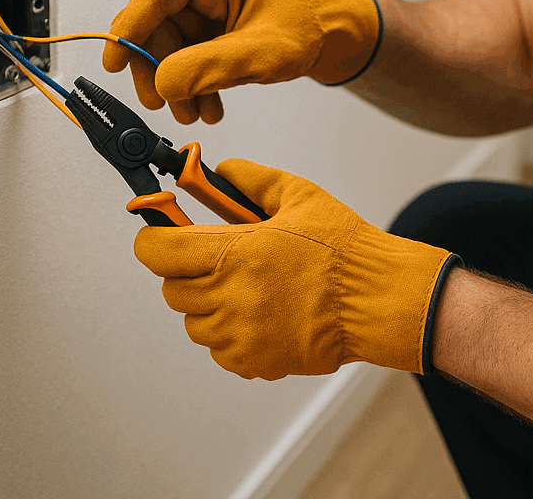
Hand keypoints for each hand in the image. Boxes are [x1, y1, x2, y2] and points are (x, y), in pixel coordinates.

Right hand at [102, 0, 381, 123]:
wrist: (335, 33)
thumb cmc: (309, 26)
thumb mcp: (263, 52)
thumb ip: (212, 67)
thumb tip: (163, 83)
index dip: (130, 27)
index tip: (115, 61)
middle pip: (156, 25)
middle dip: (158, 69)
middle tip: (162, 104)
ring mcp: (206, 9)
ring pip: (169, 47)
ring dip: (177, 85)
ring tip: (195, 115)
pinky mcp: (211, 30)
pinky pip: (186, 58)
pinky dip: (193, 85)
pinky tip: (208, 109)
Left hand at [133, 160, 455, 379]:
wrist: (377, 299)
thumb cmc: (343, 250)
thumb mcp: (300, 196)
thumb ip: (252, 180)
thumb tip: (223, 171)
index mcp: (234, 253)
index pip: (157, 251)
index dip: (155, 239)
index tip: (163, 234)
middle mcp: (229, 297)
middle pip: (172, 288)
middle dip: (189, 270)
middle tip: (220, 258)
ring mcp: (238, 335)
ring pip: (194, 321)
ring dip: (210, 303)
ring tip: (248, 288)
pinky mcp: (253, 361)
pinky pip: (220, 348)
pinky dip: (231, 333)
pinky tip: (262, 313)